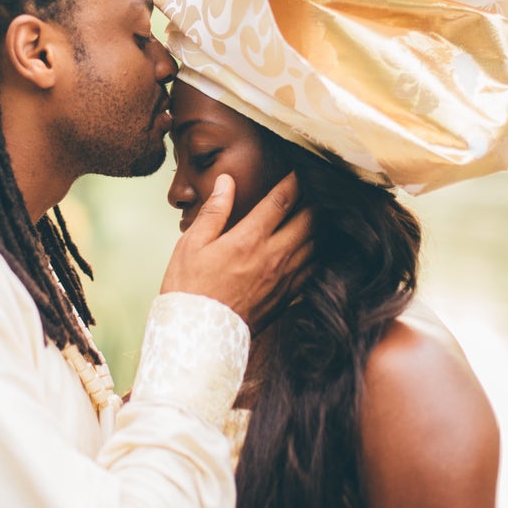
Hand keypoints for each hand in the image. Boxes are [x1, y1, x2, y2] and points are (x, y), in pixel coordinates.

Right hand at [160, 172, 311, 326]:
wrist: (197, 335)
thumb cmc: (189, 287)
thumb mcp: (192, 243)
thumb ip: (214, 210)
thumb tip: (226, 181)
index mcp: (248, 239)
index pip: (281, 202)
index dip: (293, 182)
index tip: (298, 171)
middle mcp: (272, 257)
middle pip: (308, 221)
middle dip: (313, 202)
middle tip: (314, 190)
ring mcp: (283, 280)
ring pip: (315, 246)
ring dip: (318, 227)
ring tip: (318, 214)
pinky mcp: (286, 298)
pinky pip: (312, 272)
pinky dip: (317, 255)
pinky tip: (313, 249)